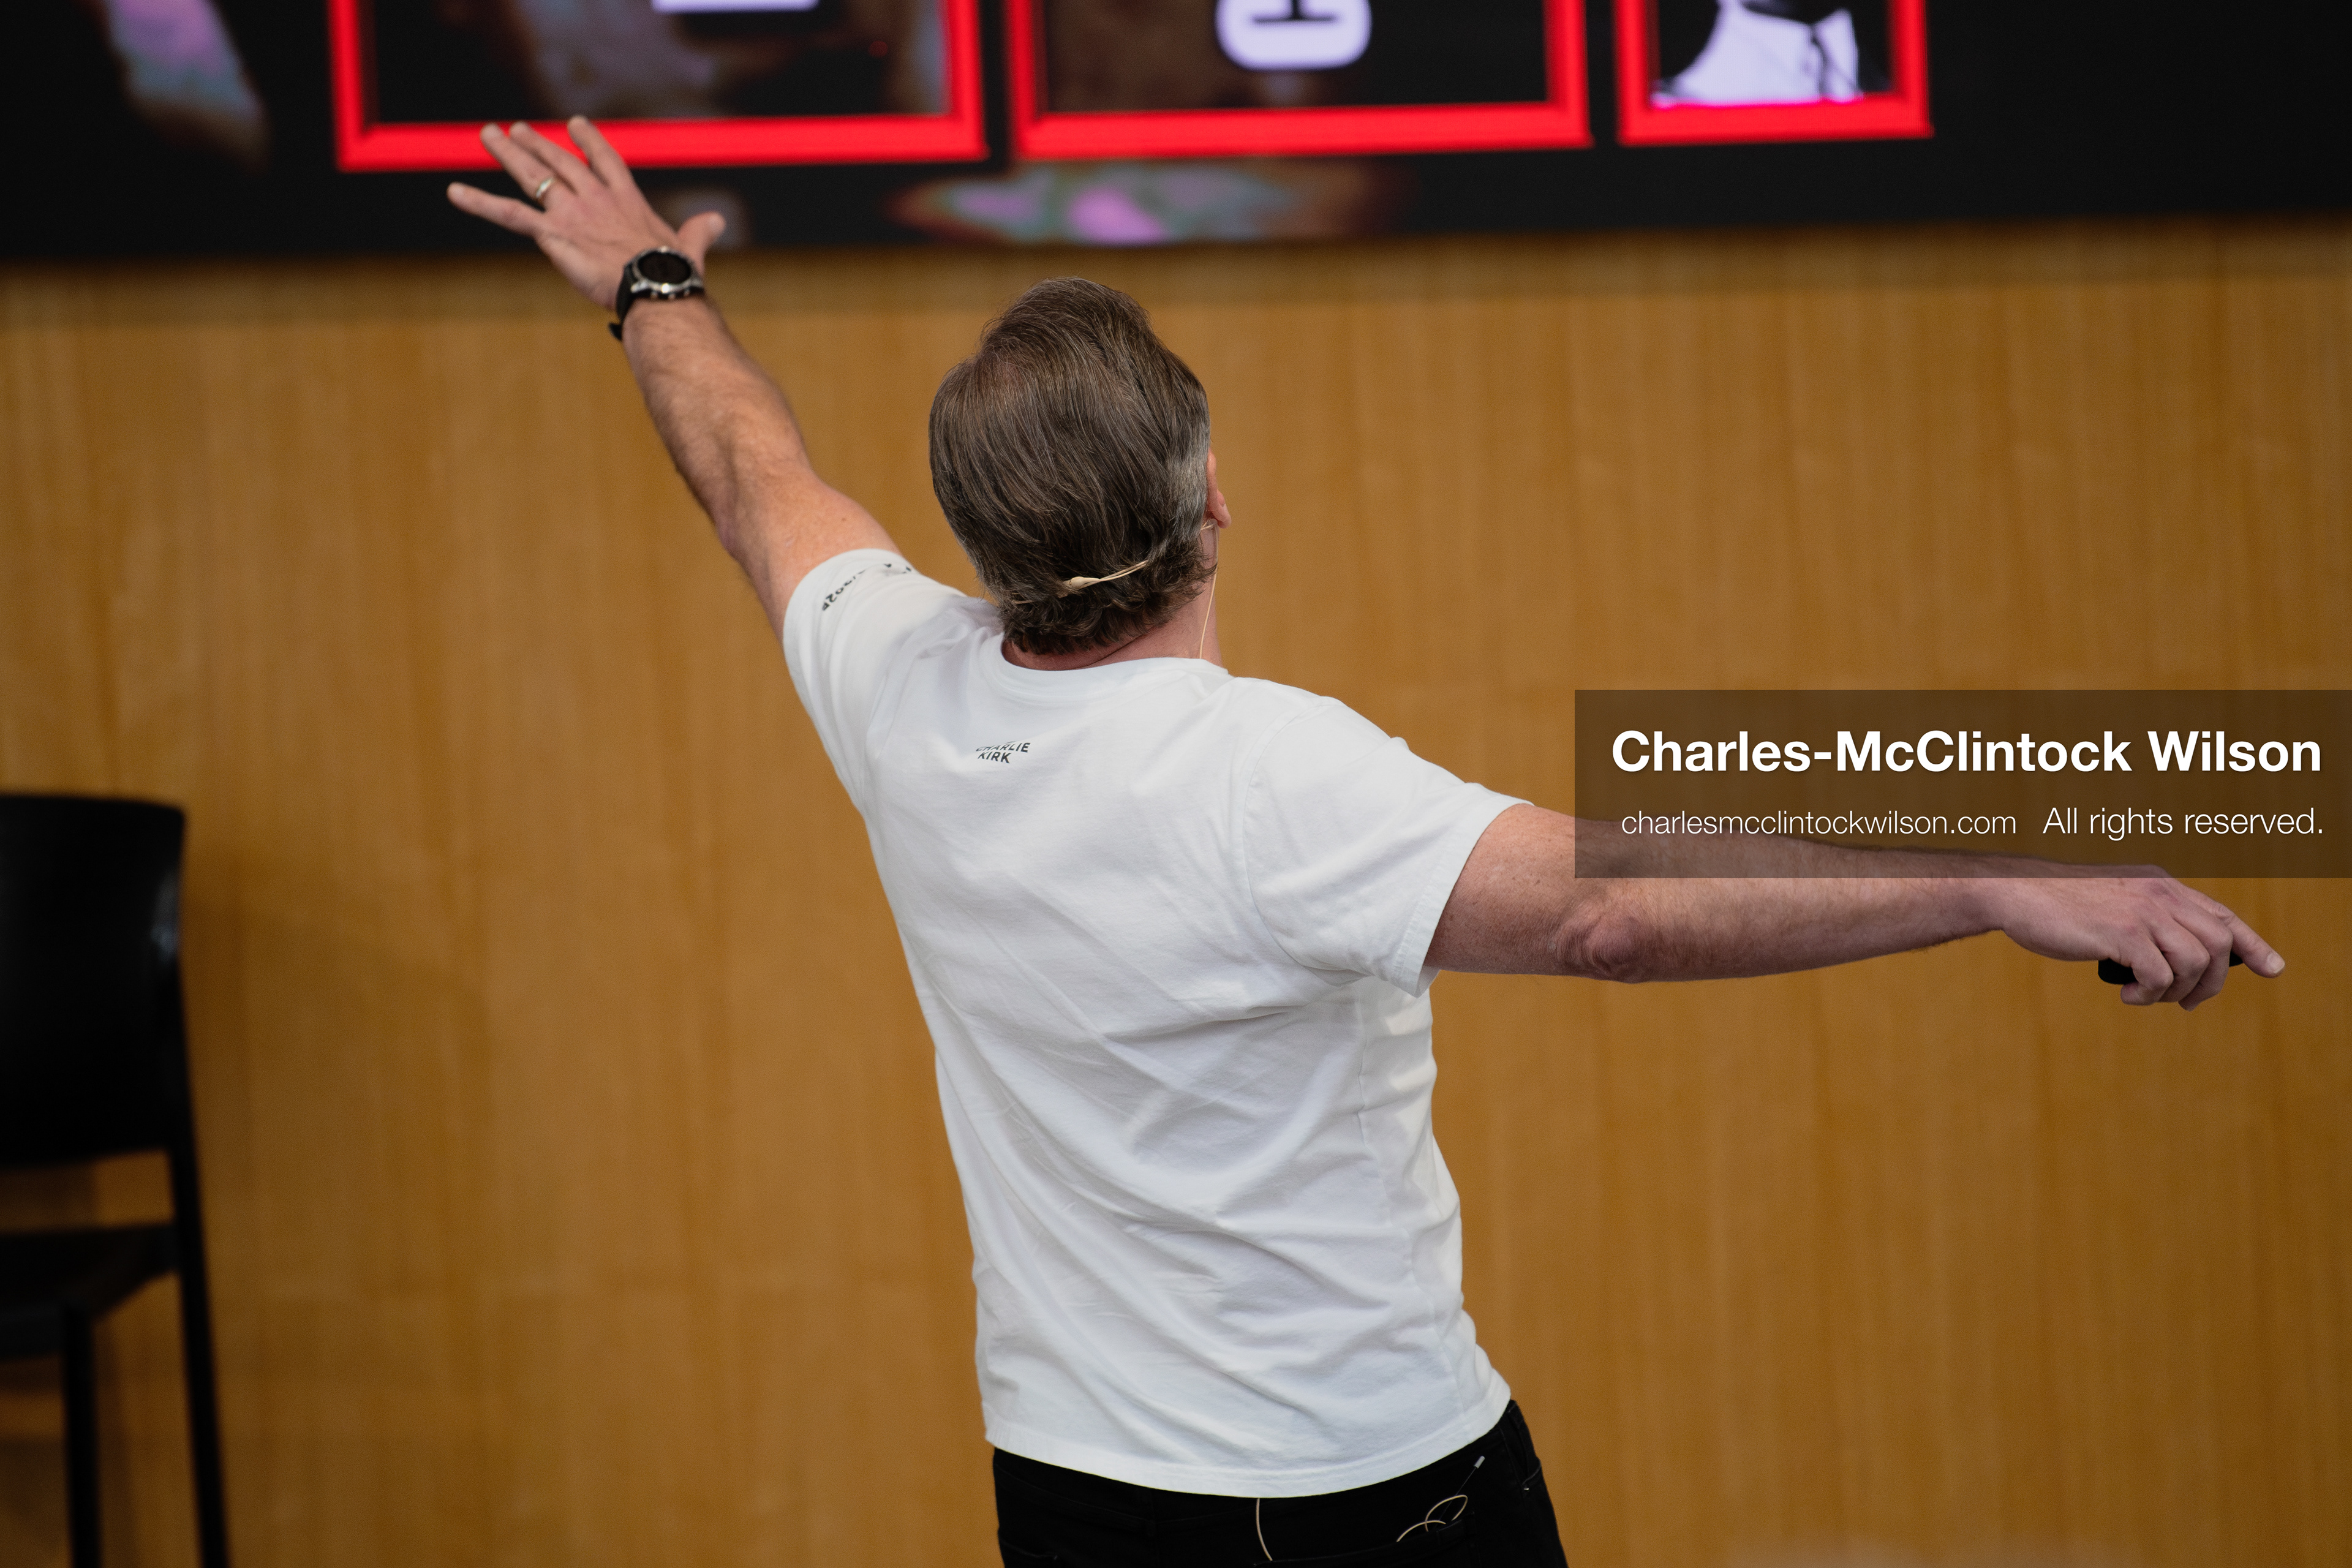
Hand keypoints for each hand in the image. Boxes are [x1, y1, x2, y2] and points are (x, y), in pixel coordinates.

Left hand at [444, 117, 725, 310]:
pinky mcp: (551, 233)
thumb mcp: (690, 248)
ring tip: (488, 135)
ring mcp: (570, 213)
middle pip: (560, 162)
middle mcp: (595, 198)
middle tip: (517, 129)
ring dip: (508, 154)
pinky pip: (508, 214)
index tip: (575, 125)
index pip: (605, 160)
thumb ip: (700, 232)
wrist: (657, 287)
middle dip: (538, 143)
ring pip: (532, 176)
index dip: (589, 141)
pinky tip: (453, 192)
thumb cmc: (676, 274)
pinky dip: (478, 202)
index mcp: (627, 200)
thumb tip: (718, 223)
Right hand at [1982, 869, 2282, 1008]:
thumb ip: (2144, 920)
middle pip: (2219, 944)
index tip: (2272, 968)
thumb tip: (2171, 961)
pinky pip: (2160, 975)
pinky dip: (2148, 994)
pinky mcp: (2123, 933)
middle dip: (2212, 983)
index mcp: (2160, 886)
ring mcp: (2143, 912)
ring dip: (2177, 991)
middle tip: (2184, 1002)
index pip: (2222, 915)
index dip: (2253, 944)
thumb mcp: (2112, 903)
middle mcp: (2160, 895)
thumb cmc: (2056, 904)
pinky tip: (2126, 994)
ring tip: (2144, 996)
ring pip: (2197, 962)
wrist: (2015, 893)